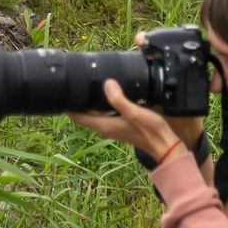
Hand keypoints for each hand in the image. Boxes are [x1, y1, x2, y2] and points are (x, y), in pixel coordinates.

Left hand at [66, 77, 204, 162]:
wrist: (166, 145)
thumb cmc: (151, 131)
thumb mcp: (135, 113)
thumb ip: (120, 100)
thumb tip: (106, 84)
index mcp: (104, 125)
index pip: (78, 116)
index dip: (67, 105)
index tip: (61, 91)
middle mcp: (106, 127)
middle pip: (85, 113)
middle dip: (78, 100)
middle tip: (75, 81)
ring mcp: (114, 126)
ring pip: (96, 112)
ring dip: (91, 101)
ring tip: (89, 83)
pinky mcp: (122, 124)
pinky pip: (107, 112)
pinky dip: (104, 103)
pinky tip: (111, 91)